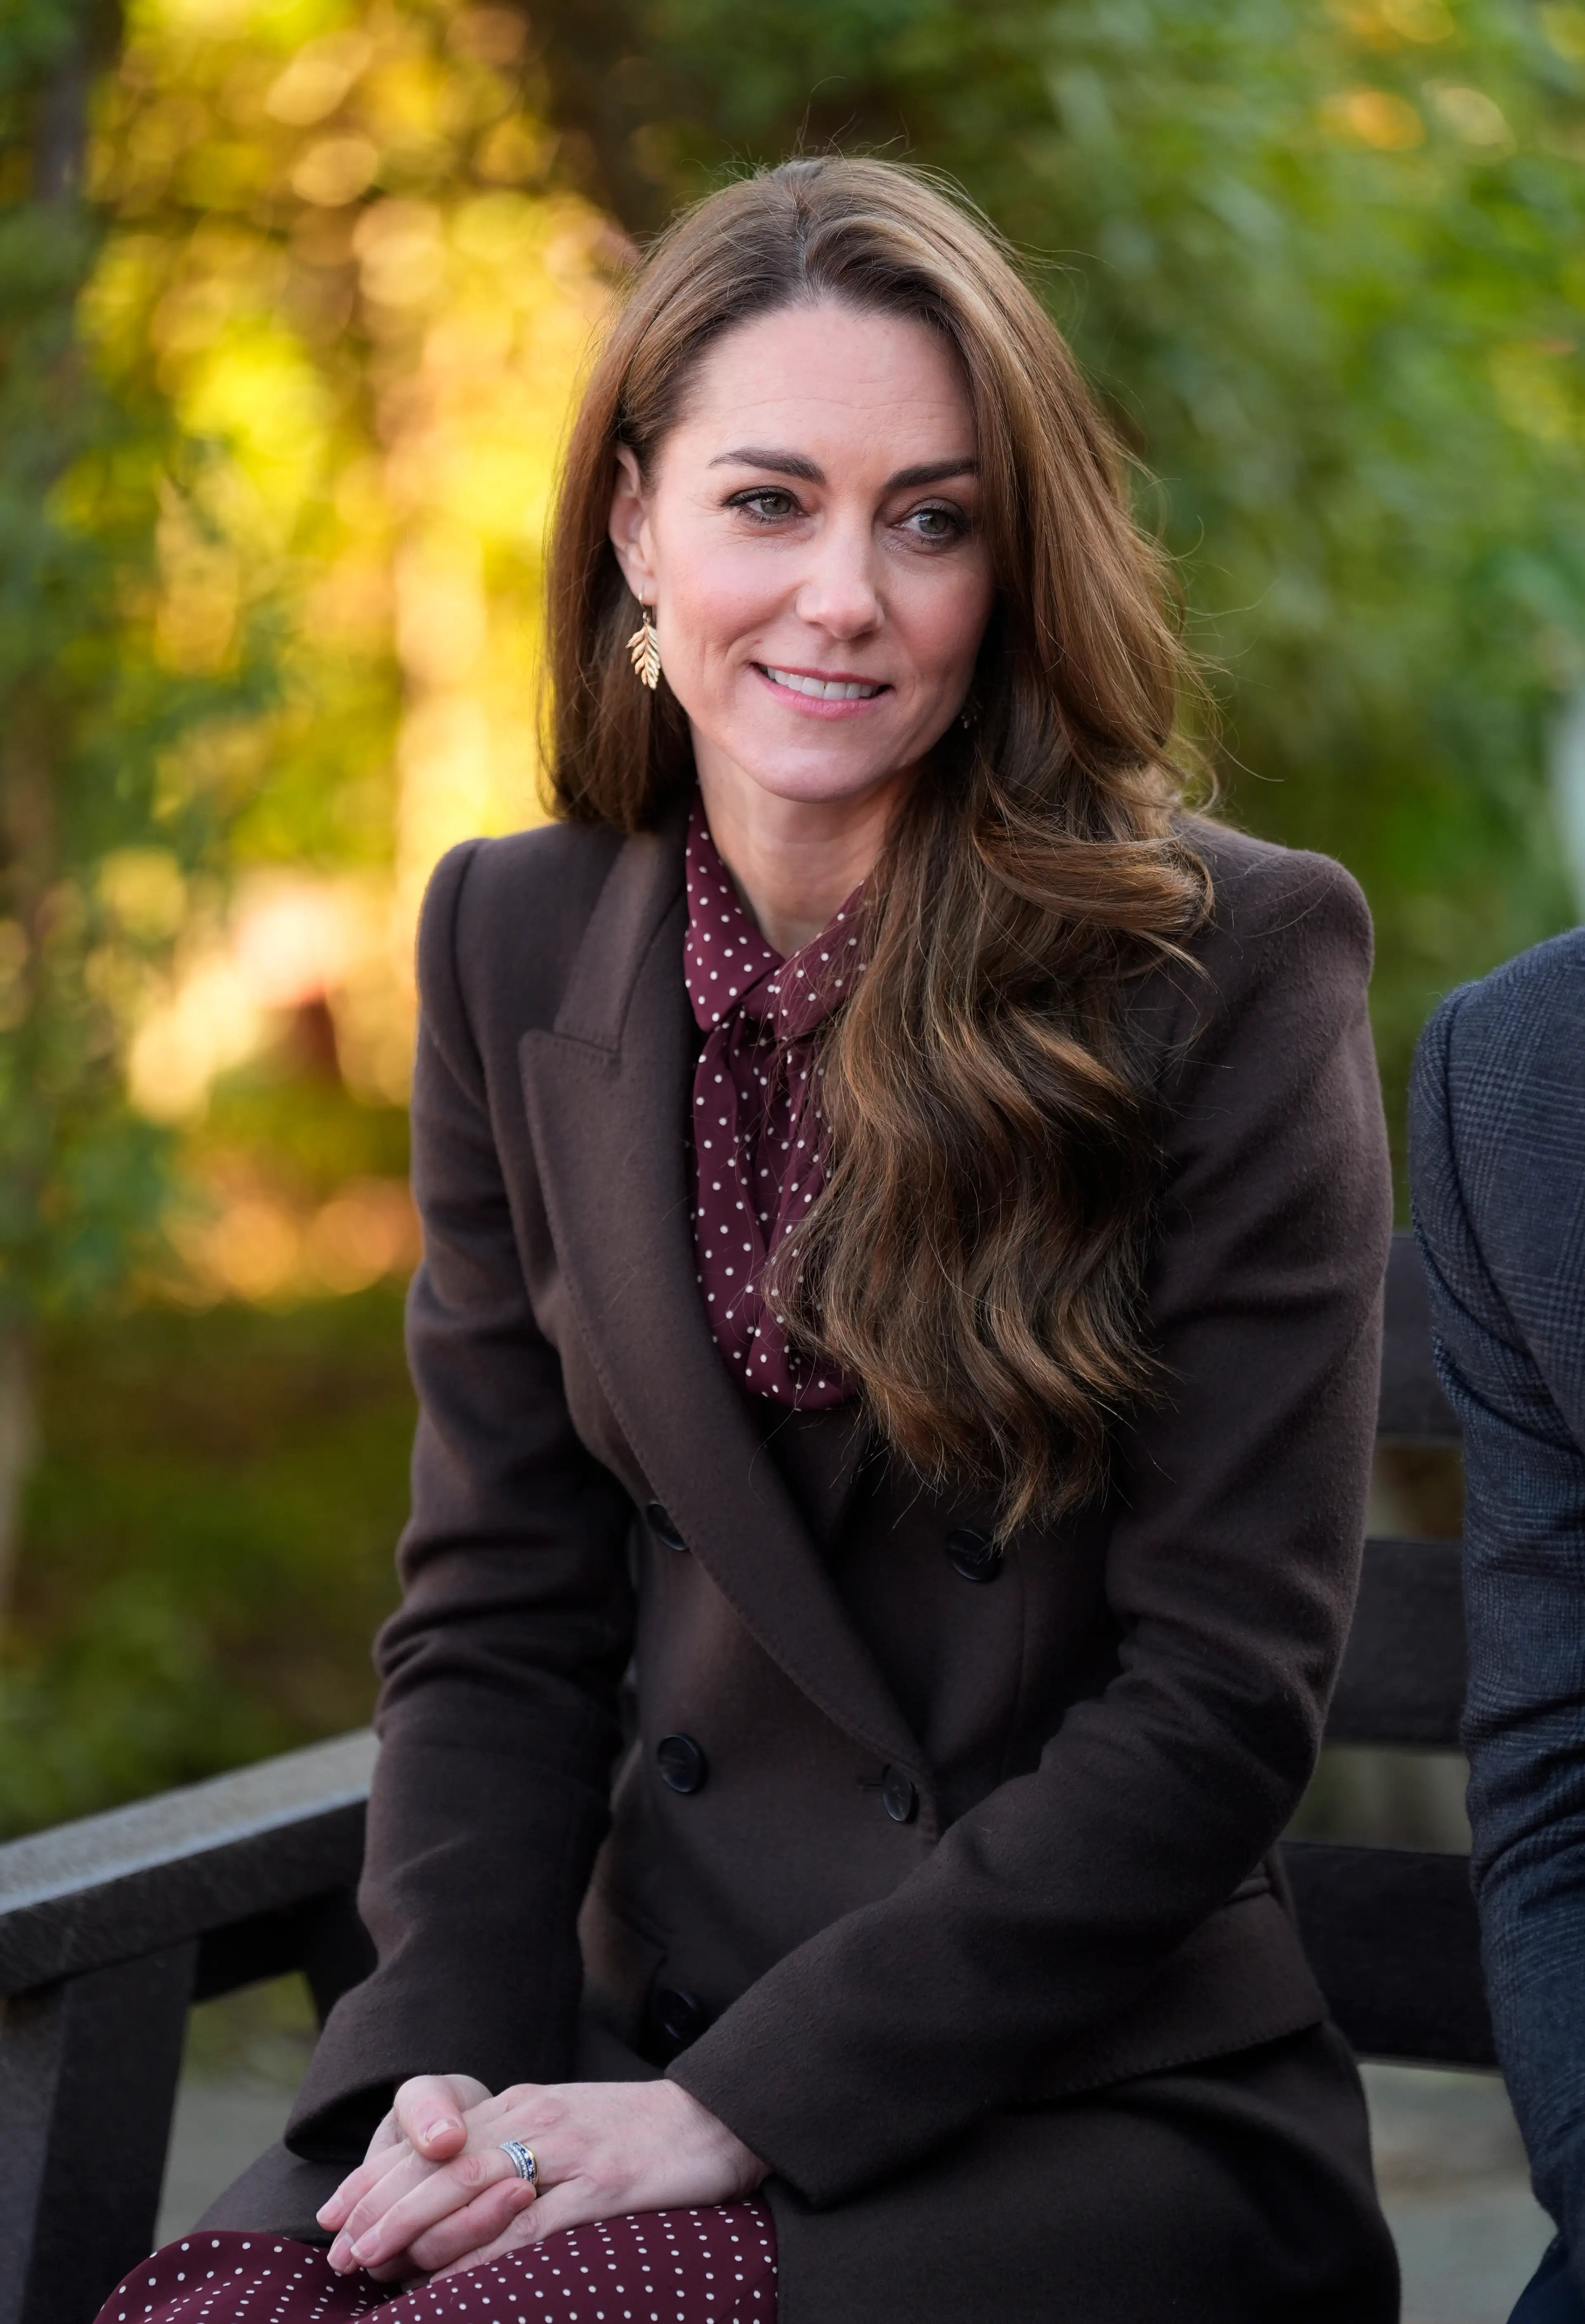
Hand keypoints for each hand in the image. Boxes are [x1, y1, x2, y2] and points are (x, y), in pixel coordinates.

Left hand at [321, 2076, 766, 2282]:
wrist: (715, 2118)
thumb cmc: (635, 2133)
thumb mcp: (562, 2129)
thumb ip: (510, 2153)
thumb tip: (447, 2201)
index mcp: (522, 2105)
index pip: (432, 2142)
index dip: (377, 2178)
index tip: (334, 2215)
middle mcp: (535, 2119)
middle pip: (439, 2164)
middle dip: (380, 2208)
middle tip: (338, 2250)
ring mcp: (568, 2153)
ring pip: (472, 2190)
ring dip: (416, 2230)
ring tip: (373, 2261)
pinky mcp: (601, 2188)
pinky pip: (528, 2226)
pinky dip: (482, 2254)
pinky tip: (451, 2280)